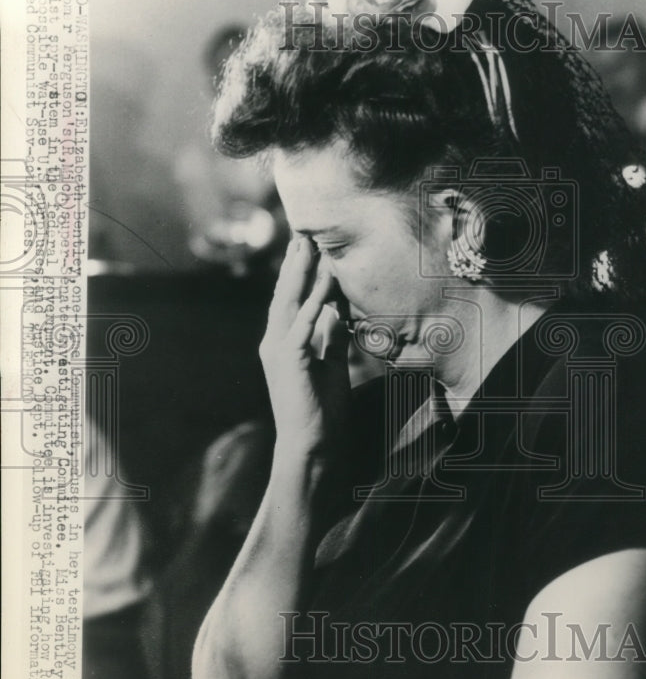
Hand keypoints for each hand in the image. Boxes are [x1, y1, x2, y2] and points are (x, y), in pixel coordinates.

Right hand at [259, 237, 350, 458]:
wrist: (312, 446)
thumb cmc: (322, 410)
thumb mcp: (331, 365)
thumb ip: (331, 338)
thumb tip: (337, 312)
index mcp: (283, 343)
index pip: (291, 300)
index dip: (299, 272)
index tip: (309, 245)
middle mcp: (275, 342)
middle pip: (286, 294)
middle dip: (295, 263)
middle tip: (305, 232)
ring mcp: (279, 352)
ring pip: (290, 304)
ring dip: (301, 274)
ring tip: (311, 246)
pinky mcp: (290, 362)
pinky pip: (303, 327)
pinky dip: (315, 304)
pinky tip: (324, 284)